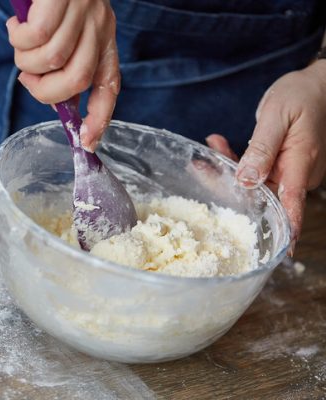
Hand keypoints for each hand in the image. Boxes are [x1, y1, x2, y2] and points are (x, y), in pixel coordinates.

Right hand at [6, 0, 118, 150]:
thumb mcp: (67, 25)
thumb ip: (63, 56)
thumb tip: (47, 89)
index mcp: (104, 37)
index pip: (109, 85)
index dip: (99, 118)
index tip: (86, 142)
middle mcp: (100, 25)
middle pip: (77, 80)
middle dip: (44, 91)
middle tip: (27, 78)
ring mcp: (84, 10)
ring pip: (54, 60)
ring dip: (26, 61)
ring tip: (19, 43)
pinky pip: (37, 36)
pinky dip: (19, 39)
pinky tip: (15, 24)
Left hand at [206, 61, 325, 254]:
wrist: (317, 84)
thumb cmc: (301, 95)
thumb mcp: (278, 116)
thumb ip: (262, 148)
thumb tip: (247, 180)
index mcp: (301, 163)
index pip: (291, 203)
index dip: (283, 227)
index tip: (278, 249)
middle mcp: (297, 173)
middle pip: (260, 193)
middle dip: (227, 184)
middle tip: (202, 166)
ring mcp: (290, 171)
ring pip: (253, 182)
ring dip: (228, 167)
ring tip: (211, 145)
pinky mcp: (282, 166)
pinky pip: (256, 171)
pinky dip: (237, 161)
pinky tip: (219, 144)